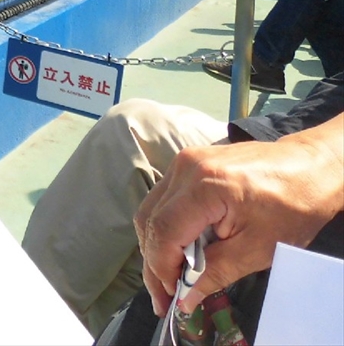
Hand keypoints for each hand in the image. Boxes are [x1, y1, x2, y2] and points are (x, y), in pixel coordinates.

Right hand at [134, 116, 343, 315]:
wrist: (310, 167)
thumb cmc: (293, 207)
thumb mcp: (259, 248)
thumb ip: (217, 272)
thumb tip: (186, 298)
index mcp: (205, 186)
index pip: (163, 231)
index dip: (161, 267)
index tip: (171, 297)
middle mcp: (185, 168)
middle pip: (150, 220)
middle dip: (154, 262)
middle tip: (164, 296)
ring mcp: (184, 161)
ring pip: (151, 208)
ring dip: (157, 245)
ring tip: (170, 276)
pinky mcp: (189, 162)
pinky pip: (164, 198)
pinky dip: (167, 226)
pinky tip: (181, 248)